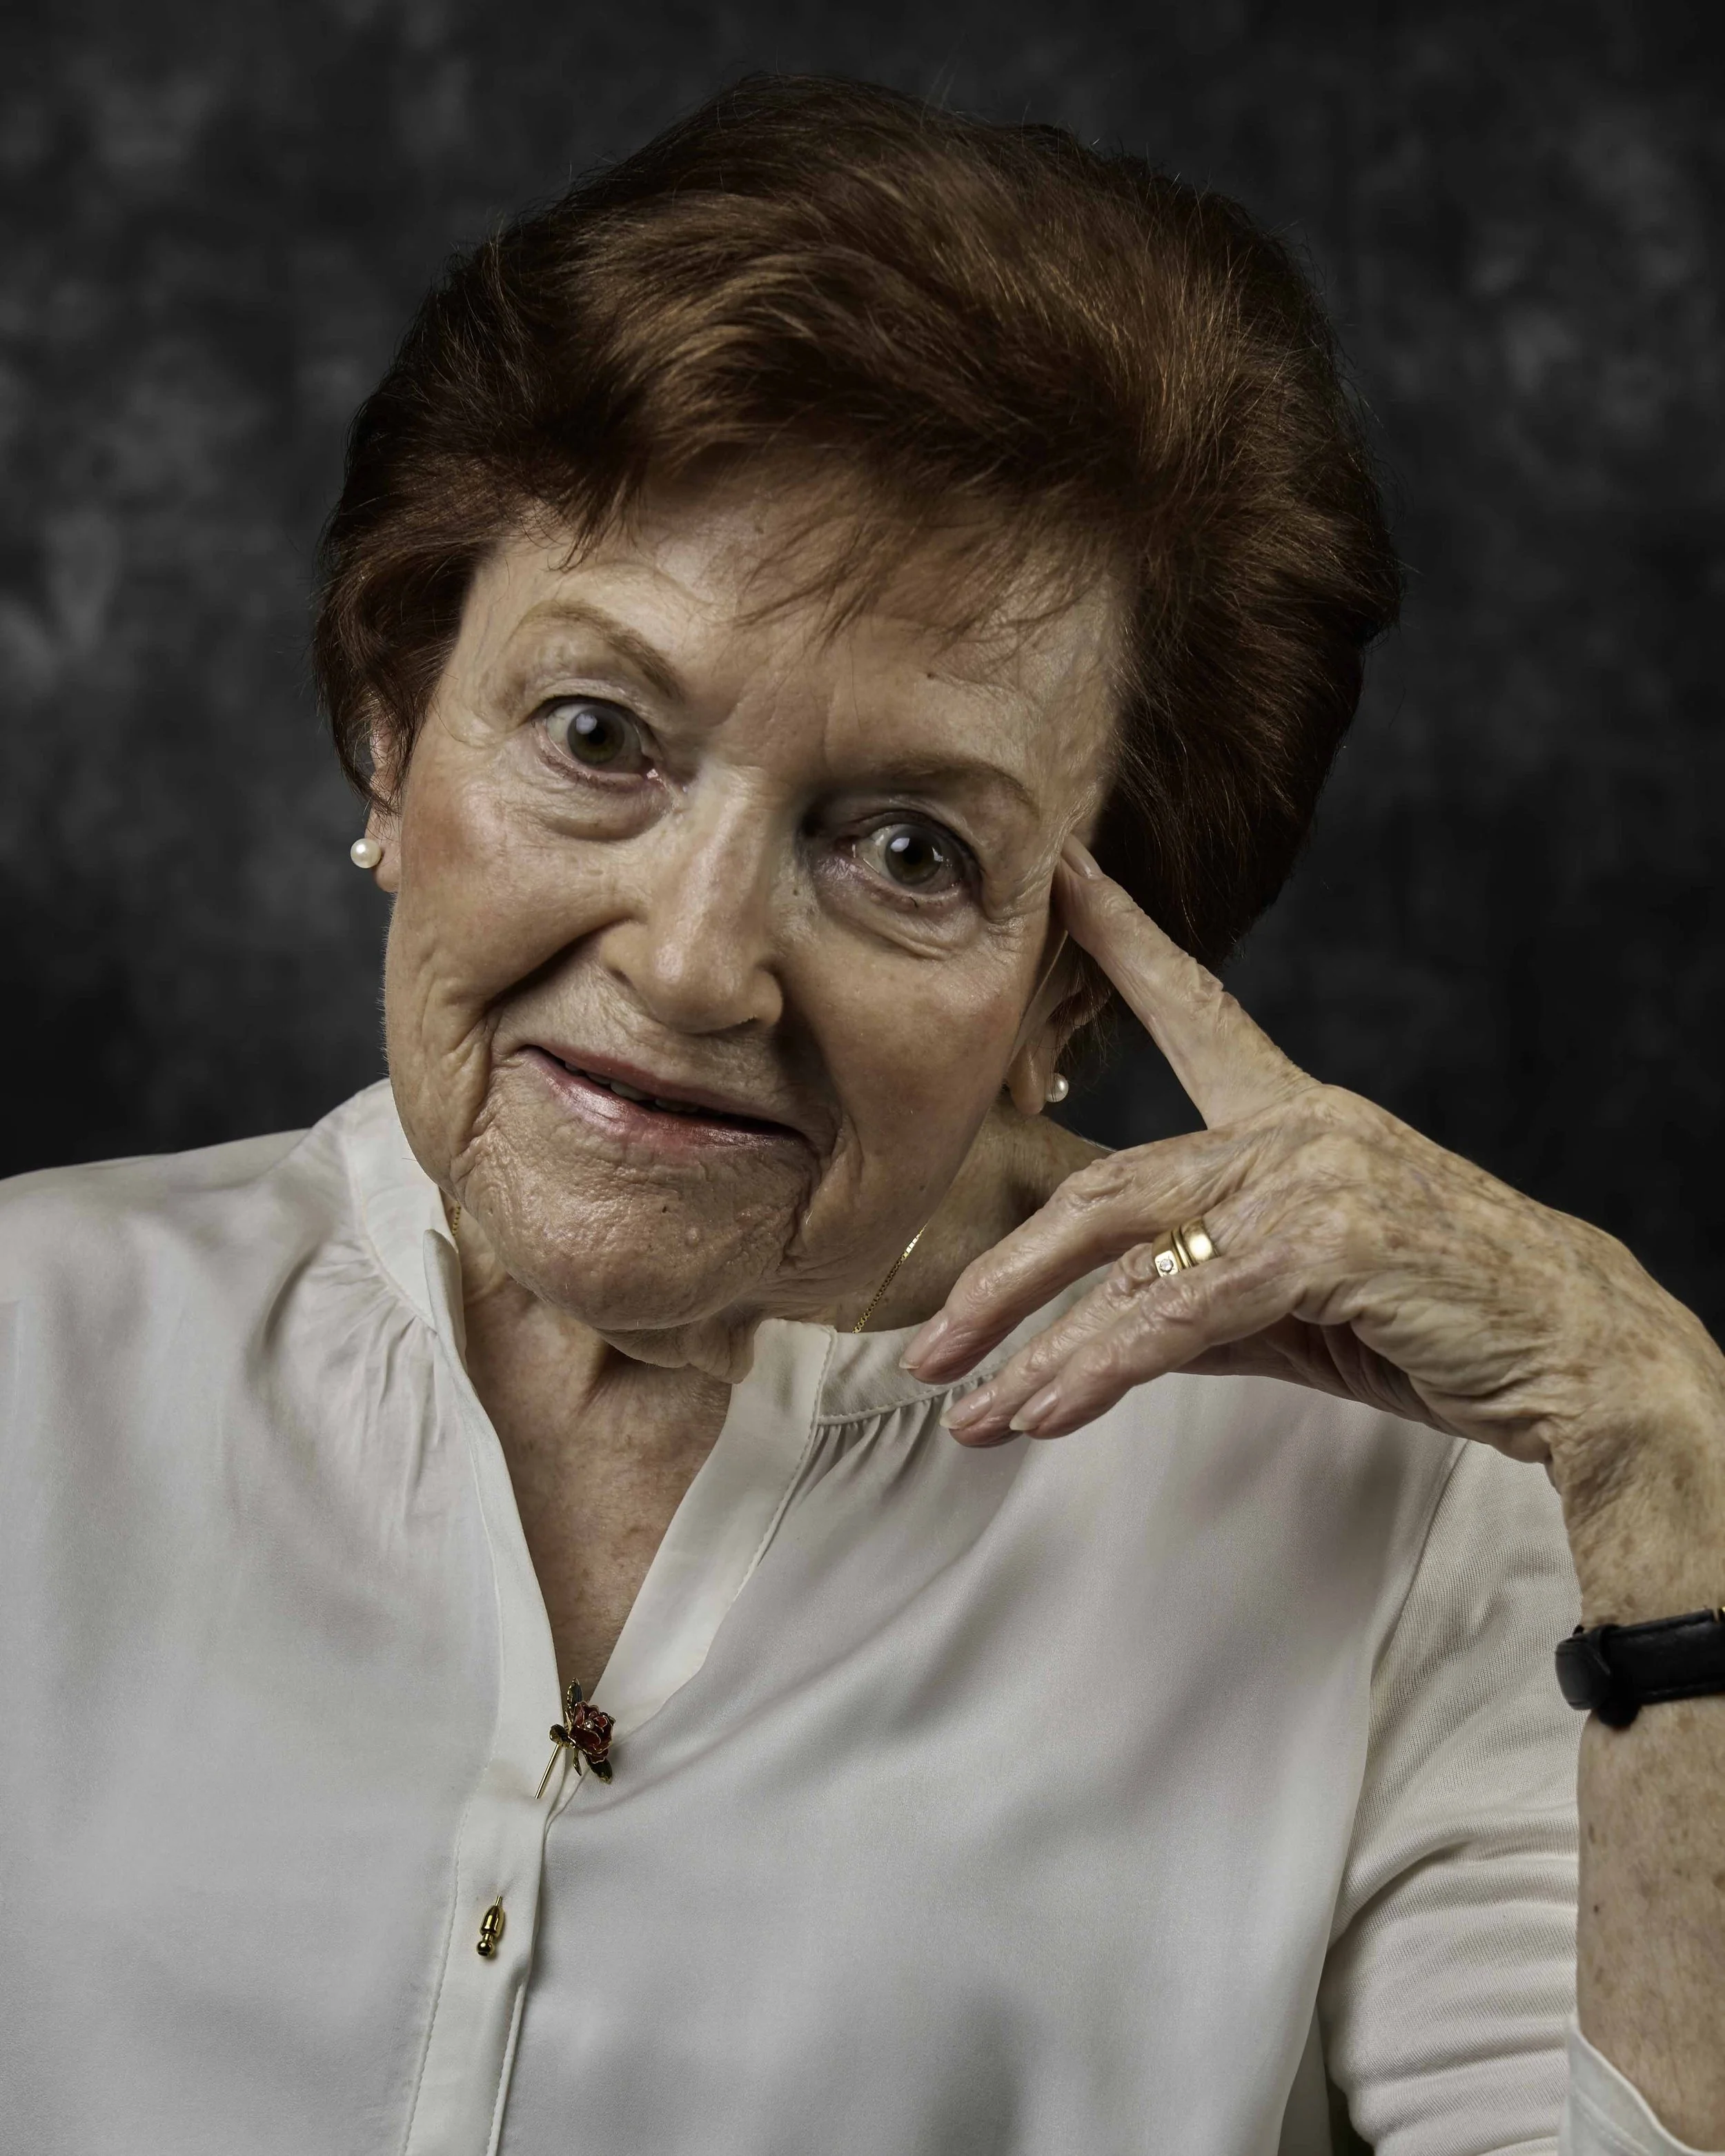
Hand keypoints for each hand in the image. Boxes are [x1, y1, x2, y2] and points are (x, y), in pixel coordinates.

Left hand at [903, 842, 1724, 1614]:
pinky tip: (1038, 1412)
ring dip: (1030, 1340)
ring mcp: (1311, 1177)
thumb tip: (1101, 1334)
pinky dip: (1097, 1367)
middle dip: (1003, 1269)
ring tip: (959, 1402)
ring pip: (1125, 1251)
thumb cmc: (1443, 1318)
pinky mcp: (1326, 1244)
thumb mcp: (1301, 1301)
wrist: (1579, 1355)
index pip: (1195, 1010)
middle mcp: (1295, 1127)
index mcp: (1295, 1116)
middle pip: (1106, 1180)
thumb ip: (1201, 1297)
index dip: (1124, 939)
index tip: (1065, 875)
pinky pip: (1178, 1311)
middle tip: (925, 1343)